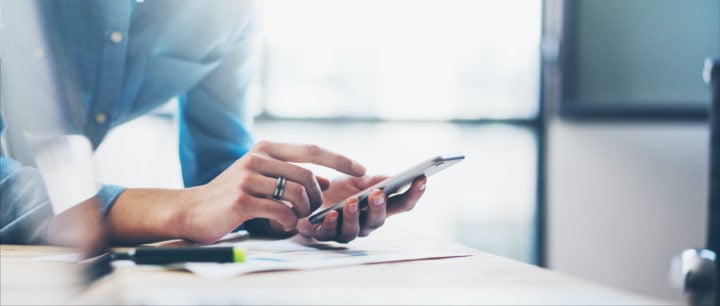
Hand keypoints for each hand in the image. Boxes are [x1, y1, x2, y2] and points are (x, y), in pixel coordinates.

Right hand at [181, 141, 365, 242]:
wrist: (191, 210)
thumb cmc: (231, 195)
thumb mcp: (261, 177)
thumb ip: (289, 175)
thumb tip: (323, 181)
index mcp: (266, 148)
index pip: (311, 149)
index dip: (339, 159)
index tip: (362, 170)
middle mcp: (257, 158)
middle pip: (307, 177)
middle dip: (317, 199)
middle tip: (313, 212)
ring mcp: (248, 178)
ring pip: (297, 195)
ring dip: (303, 212)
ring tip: (295, 220)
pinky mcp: (242, 200)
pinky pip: (281, 212)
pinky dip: (288, 223)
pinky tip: (282, 226)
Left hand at [296, 175, 426, 242]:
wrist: (303, 198)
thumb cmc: (333, 191)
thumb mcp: (353, 180)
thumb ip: (371, 180)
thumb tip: (391, 178)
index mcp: (377, 208)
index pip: (402, 204)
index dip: (414, 194)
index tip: (422, 179)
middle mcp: (365, 223)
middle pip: (379, 220)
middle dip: (380, 207)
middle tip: (378, 194)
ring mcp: (345, 231)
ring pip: (356, 230)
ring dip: (355, 216)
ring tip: (352, 202)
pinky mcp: (323, 235)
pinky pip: (330, 233)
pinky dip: (331, 224)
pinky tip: (330, 214)